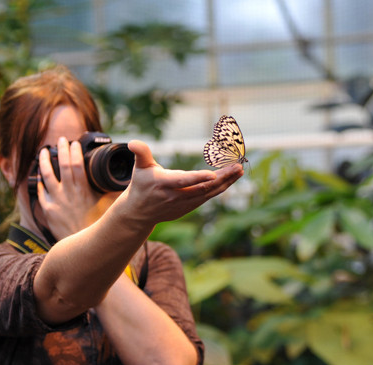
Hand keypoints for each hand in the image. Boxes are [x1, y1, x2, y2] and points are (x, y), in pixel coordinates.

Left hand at [37, 137, 116, 239]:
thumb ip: (115, 192)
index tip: (75, 143)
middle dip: (61, 150)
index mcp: (85, 191)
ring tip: (43, 152)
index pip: (77, 165)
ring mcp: (57, 202)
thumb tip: (125, 181)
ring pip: (47, 176)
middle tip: (61, 140)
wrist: (84, 248)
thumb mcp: (110, 207)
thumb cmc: (99, 227)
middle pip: (62, 166)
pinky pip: (41, 193)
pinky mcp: (48, 212)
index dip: (75, 152)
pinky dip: (39, 183)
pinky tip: (39, 176)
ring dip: (44, 162)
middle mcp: (69, 194)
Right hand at [123, 140, 242, 225]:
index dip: (198, 178)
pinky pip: (209, 197)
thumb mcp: (139, 168)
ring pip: (209, 193)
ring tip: (239, 170)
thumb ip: (141, 153)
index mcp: (163, 184)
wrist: (140, 212)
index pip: (182, 181)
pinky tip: (232, 178)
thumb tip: (133, 142)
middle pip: (202, 188)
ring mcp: (184, 204)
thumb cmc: (141, 184)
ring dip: (226, 182)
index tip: (213, 174)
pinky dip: (221, 188)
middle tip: (238, 167)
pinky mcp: (190, 207)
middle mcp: (175, 195)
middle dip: (222, 178)